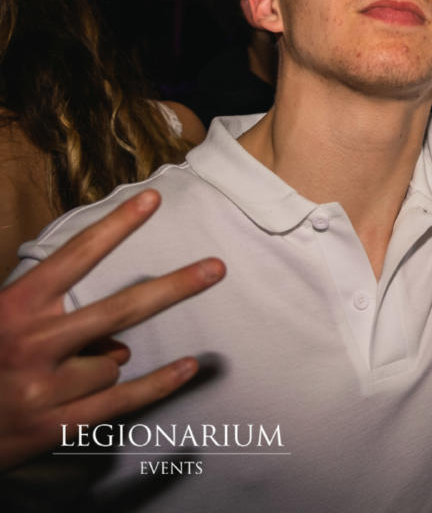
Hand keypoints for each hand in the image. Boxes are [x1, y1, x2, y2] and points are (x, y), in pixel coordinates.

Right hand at [0, 190, 224, 469]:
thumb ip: (48, 315)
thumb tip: (118, 343)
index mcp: (14, 308)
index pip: (75, 257)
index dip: (116, 226)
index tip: (152, 199)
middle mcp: (32, 344)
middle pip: (121, 309)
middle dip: (175, 287)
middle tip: (217, 268)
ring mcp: (44, 388)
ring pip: (113, 364)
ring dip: (101, 368)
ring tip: (58, 379)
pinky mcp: (54, 426)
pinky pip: (121, 402)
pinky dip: (158, 385)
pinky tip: (188, 367)